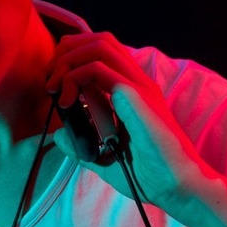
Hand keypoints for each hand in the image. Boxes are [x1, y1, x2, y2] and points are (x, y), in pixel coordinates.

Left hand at [47, 31, 211, 213]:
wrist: (176, 187)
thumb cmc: (148, 175)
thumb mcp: (105, 157)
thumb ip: (82, 146)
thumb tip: (60, 137)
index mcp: (134, 91)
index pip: (103, 50)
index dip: (74, 55)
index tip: (54, 80)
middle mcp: (138, 82)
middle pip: (100, 39)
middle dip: (67, 51)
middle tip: (50, 78)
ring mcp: (139, 86)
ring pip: (100, 46)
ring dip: (69, 61)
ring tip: (54, 86)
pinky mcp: (135, 96)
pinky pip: (98, 70)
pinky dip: (74, 78)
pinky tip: (66, 101)